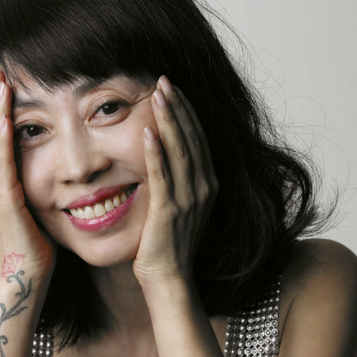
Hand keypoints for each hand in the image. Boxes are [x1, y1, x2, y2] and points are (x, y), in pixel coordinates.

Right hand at [0, 69, 55, 285]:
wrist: (29, 273)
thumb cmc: (37, 241)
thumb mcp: (37, 203)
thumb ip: (38, 181)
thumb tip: (53, 164)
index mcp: (0, 180)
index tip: (3, 82)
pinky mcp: (4, 199)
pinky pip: (2, 162)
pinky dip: (1, 137)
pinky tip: (4, 116)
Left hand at [133, 75, 217, 289]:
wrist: (170, 277)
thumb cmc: (169, 242)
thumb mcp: (180, 205)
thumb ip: (178, 179)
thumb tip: (165, 152)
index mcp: (207, 184)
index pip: (198, 139)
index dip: (187, 112)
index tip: (174, 89)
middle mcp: (203, 188)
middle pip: (192, 138)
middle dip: (178, 107)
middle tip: (164, 80)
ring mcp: (189, 199)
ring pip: (180, 150)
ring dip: (169, 120)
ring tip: (160, 94)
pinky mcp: (169, 211)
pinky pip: (163, 175)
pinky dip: (156, 152)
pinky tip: (148, 131)